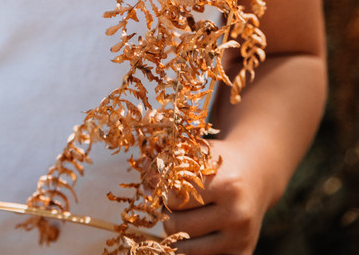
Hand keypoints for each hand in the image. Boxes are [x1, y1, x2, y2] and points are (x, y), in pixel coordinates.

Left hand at [162, 139, 273, 254]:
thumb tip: (144, 188)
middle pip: (178, 226)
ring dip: (177, 236)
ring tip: (182, 219)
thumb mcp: (198, 155)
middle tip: (172, 206)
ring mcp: (240, 238)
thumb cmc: (220, 163)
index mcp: (226, 184)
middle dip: (168, 216)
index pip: (175, 198)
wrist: (256, 174)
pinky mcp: (243, 254)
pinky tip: (195, 234)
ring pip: (187, 250)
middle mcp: (236, 214)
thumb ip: (169, 166)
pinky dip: (193, 249)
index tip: (166, 188)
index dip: (163, 194)